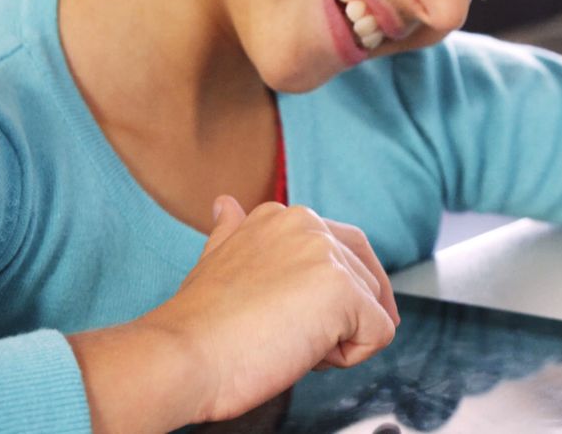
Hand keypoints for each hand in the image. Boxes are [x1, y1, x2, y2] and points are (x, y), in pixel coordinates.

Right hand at [142, 196, 397, 424]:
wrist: (181, 356)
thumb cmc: (198, 324)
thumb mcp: (217, 260)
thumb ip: (234, 231)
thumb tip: (226, 204)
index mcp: (284, 217)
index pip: (346, 249)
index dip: (337, 293)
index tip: (309, 318)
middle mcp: (309, 224)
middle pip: (365, 281)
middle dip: (342, 318)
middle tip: (290, 338)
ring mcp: (328, 254)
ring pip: (373, 309)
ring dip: (339, 340)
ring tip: (285, 342)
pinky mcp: (344, 290)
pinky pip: (380, 334)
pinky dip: (351, 357)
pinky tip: (303, 352)